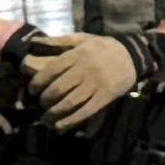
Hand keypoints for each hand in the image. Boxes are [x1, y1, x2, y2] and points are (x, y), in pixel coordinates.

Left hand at [25, 31, 139, 129]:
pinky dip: (71, 121)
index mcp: (77, 55)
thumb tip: (33, 42)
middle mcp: (84, 70)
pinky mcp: (105, 97)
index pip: (51, 70)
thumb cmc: (103, 47)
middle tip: (40, 103)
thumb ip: (57, 41)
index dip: (38, 82)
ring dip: (54, 113)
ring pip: (70, 102)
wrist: (132, 55)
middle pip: (58, 88)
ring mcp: (95, 85)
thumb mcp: (81, 38)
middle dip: (45, 99)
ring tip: (46, 119)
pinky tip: (60, 126)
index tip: (32, 89)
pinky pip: (85, 112)